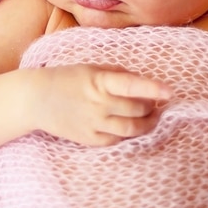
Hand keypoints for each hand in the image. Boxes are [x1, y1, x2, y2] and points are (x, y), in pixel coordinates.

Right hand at [30, 64, 171, 145]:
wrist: (36, 99)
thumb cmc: (66, 78)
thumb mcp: (91, 67)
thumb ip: (117, 73)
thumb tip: (141, 81)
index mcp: (99, 81)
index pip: (131, 85)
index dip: (153, 89)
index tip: (170, 92)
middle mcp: (98, 104)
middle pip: (138, 110)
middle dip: (153, 107)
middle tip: (158, 103)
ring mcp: (94, 124)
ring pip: (132, 129)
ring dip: (147, 123)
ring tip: (152, 117)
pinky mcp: (90, 139)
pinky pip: (118, 140)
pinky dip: (129, 134)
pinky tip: (130, 126)